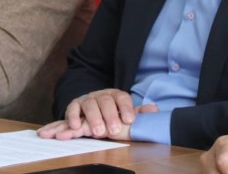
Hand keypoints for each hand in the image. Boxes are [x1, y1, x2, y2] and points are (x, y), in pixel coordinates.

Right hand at [37, 89, 157, 140]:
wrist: (92, 108)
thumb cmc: (112, 113)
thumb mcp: (124, 112)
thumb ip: (138, 112)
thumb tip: (155, 109)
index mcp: (115, 95)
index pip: (122, 98)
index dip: (126, 108)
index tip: (130, 120)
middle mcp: (101, 95)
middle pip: (105, 101)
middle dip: (110, 116)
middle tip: (114, 131)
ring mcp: (87, 99)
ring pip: (90, 105)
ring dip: (93, 118)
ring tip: (98, 132)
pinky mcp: (74, 105)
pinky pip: (72, 109)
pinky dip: (73, 117)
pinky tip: (76, 126)